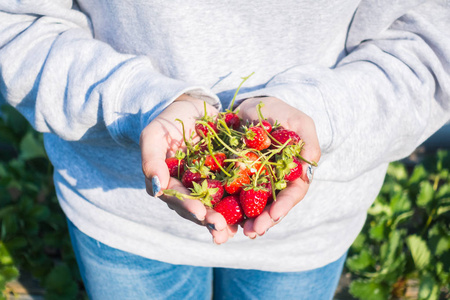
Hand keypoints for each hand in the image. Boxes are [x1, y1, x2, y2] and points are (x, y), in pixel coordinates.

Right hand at [140, 94, 236, 243]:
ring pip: (214, 207)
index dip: (188, 207)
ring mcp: (206, 185)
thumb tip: (156, 188)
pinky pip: (232, 193)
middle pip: (196, 209)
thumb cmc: (168, 121)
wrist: (192, 106)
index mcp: (168, 183)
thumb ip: (151, 160)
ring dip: (224, 220)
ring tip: (233, 231)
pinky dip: (240, 205)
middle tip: (221, 228)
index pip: (176, 198)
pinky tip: (250, 215)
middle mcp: (187, 189)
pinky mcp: (224, 178)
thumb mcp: (153, 136)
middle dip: (209, 220)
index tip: (200, 213)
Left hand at [235, 97, 320, 237]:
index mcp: (291, 173)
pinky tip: (221, 218)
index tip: (274, 215)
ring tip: (238, 232)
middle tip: (253, 231)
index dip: (284, 206)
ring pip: (251, 207)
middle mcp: (273, 182)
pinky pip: (230, 196)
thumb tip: (310, 167)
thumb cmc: (278, 112)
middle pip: (271, 206)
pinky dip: (227, 209)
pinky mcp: (234, 178)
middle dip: (264, 220)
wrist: (250, 106)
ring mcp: (253, 182)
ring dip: (246, 221)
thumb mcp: (298, 122)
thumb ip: (308, 142)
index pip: (292, 194)